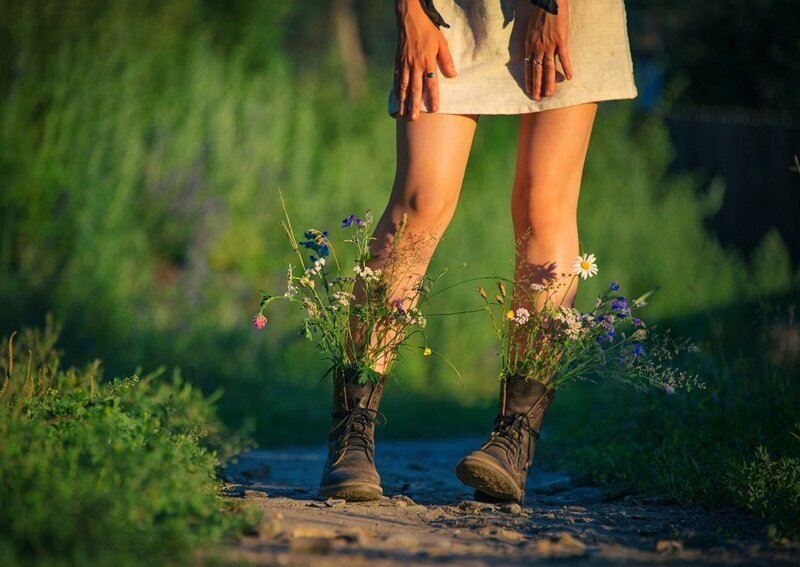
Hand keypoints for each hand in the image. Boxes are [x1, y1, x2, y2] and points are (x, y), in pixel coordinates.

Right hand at [395, 0, 456, 119]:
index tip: (435, 109)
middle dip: (415, 105)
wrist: (409, 19)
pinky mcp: (397, 62)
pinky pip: (396, 79)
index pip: (431, 82)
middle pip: (415, 88)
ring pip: (403, 87)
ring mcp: (404, 64)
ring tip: (403, 114)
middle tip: (415, 118)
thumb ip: (446, 60)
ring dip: (403, 102)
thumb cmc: (428, 30)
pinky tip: (397, 100)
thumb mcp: (442, 42)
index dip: (433, 96)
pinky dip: (396, 91)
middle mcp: (414, 65)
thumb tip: (453, 75)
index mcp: (427, 60)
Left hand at [524, 0, 572, 99]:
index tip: (528, 90)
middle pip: (536, 71)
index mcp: (529, 45)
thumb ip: (531, 41)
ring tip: (549, 94)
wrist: (548, 1)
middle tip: (537, 98)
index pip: (528, 67)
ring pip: (548, 68)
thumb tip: (532, 50)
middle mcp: (538, 48)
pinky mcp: (561, 40)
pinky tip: (570, 77)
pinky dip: (567, 68)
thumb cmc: (540, 13)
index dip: (528, 79)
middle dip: (536, 86)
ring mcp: (549, 45)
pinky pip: (564, 57)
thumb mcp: (530, 29)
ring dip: (549, 83)